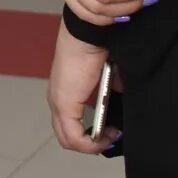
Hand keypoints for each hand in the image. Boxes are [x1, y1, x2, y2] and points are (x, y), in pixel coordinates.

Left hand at [48, 28, 119, 154]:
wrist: (90, 33)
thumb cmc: (98, 45)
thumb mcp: (110, 71)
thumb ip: (113, 85)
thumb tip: (121, 92)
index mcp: (66, 90)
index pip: (70, 122)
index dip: (89, 133)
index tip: (111, 130)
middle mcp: (57, 98)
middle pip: (67, 135)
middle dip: (92, 142)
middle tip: (111, 137)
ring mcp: (58, 103)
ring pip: (68, 139)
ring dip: (93, 144)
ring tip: (111, 137)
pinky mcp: (63, 105)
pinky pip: (73, 138)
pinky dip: (91, 143)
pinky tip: (107, 136)